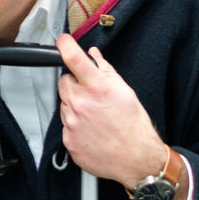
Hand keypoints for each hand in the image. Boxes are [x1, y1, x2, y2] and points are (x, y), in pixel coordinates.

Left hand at [55, 34, 167, 190]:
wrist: (136, 158)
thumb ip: (105, 69)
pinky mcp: (68, 140)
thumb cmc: (133, 125)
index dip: (65, 45)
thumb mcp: (125, 91)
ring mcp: (72, 123)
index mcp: (97, 87)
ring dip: (75, 106)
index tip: (62, 41)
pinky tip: (92, 130)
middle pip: (63, 83)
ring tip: (95, 117)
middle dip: (75, 85)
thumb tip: (93, 55)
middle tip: (91, 95)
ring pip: (64, 105)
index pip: (73, 59)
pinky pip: (66, 125)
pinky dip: (75, 125)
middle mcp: (81, 103)